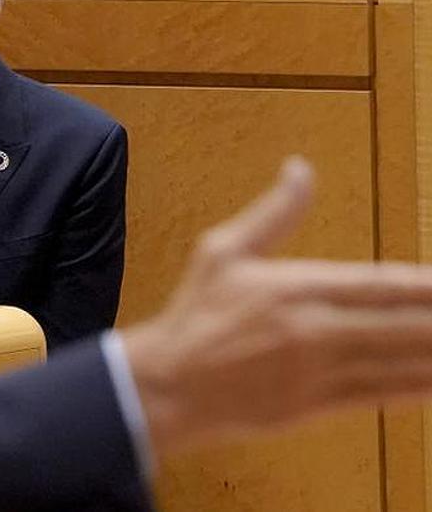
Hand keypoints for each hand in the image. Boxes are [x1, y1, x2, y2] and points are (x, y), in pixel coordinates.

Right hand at [123, 157, 431, 457]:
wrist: (168, 384)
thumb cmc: (195, 315)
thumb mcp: (223, 251)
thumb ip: (274, 213)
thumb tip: (300, 168)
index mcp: (297, 287)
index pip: (383, 284)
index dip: (428, 286)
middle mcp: (316, 329)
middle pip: (405, 324)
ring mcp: (319, 371)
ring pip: (402, 362)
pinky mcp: (316, 405)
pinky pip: (382, 394)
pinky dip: (419, 387)